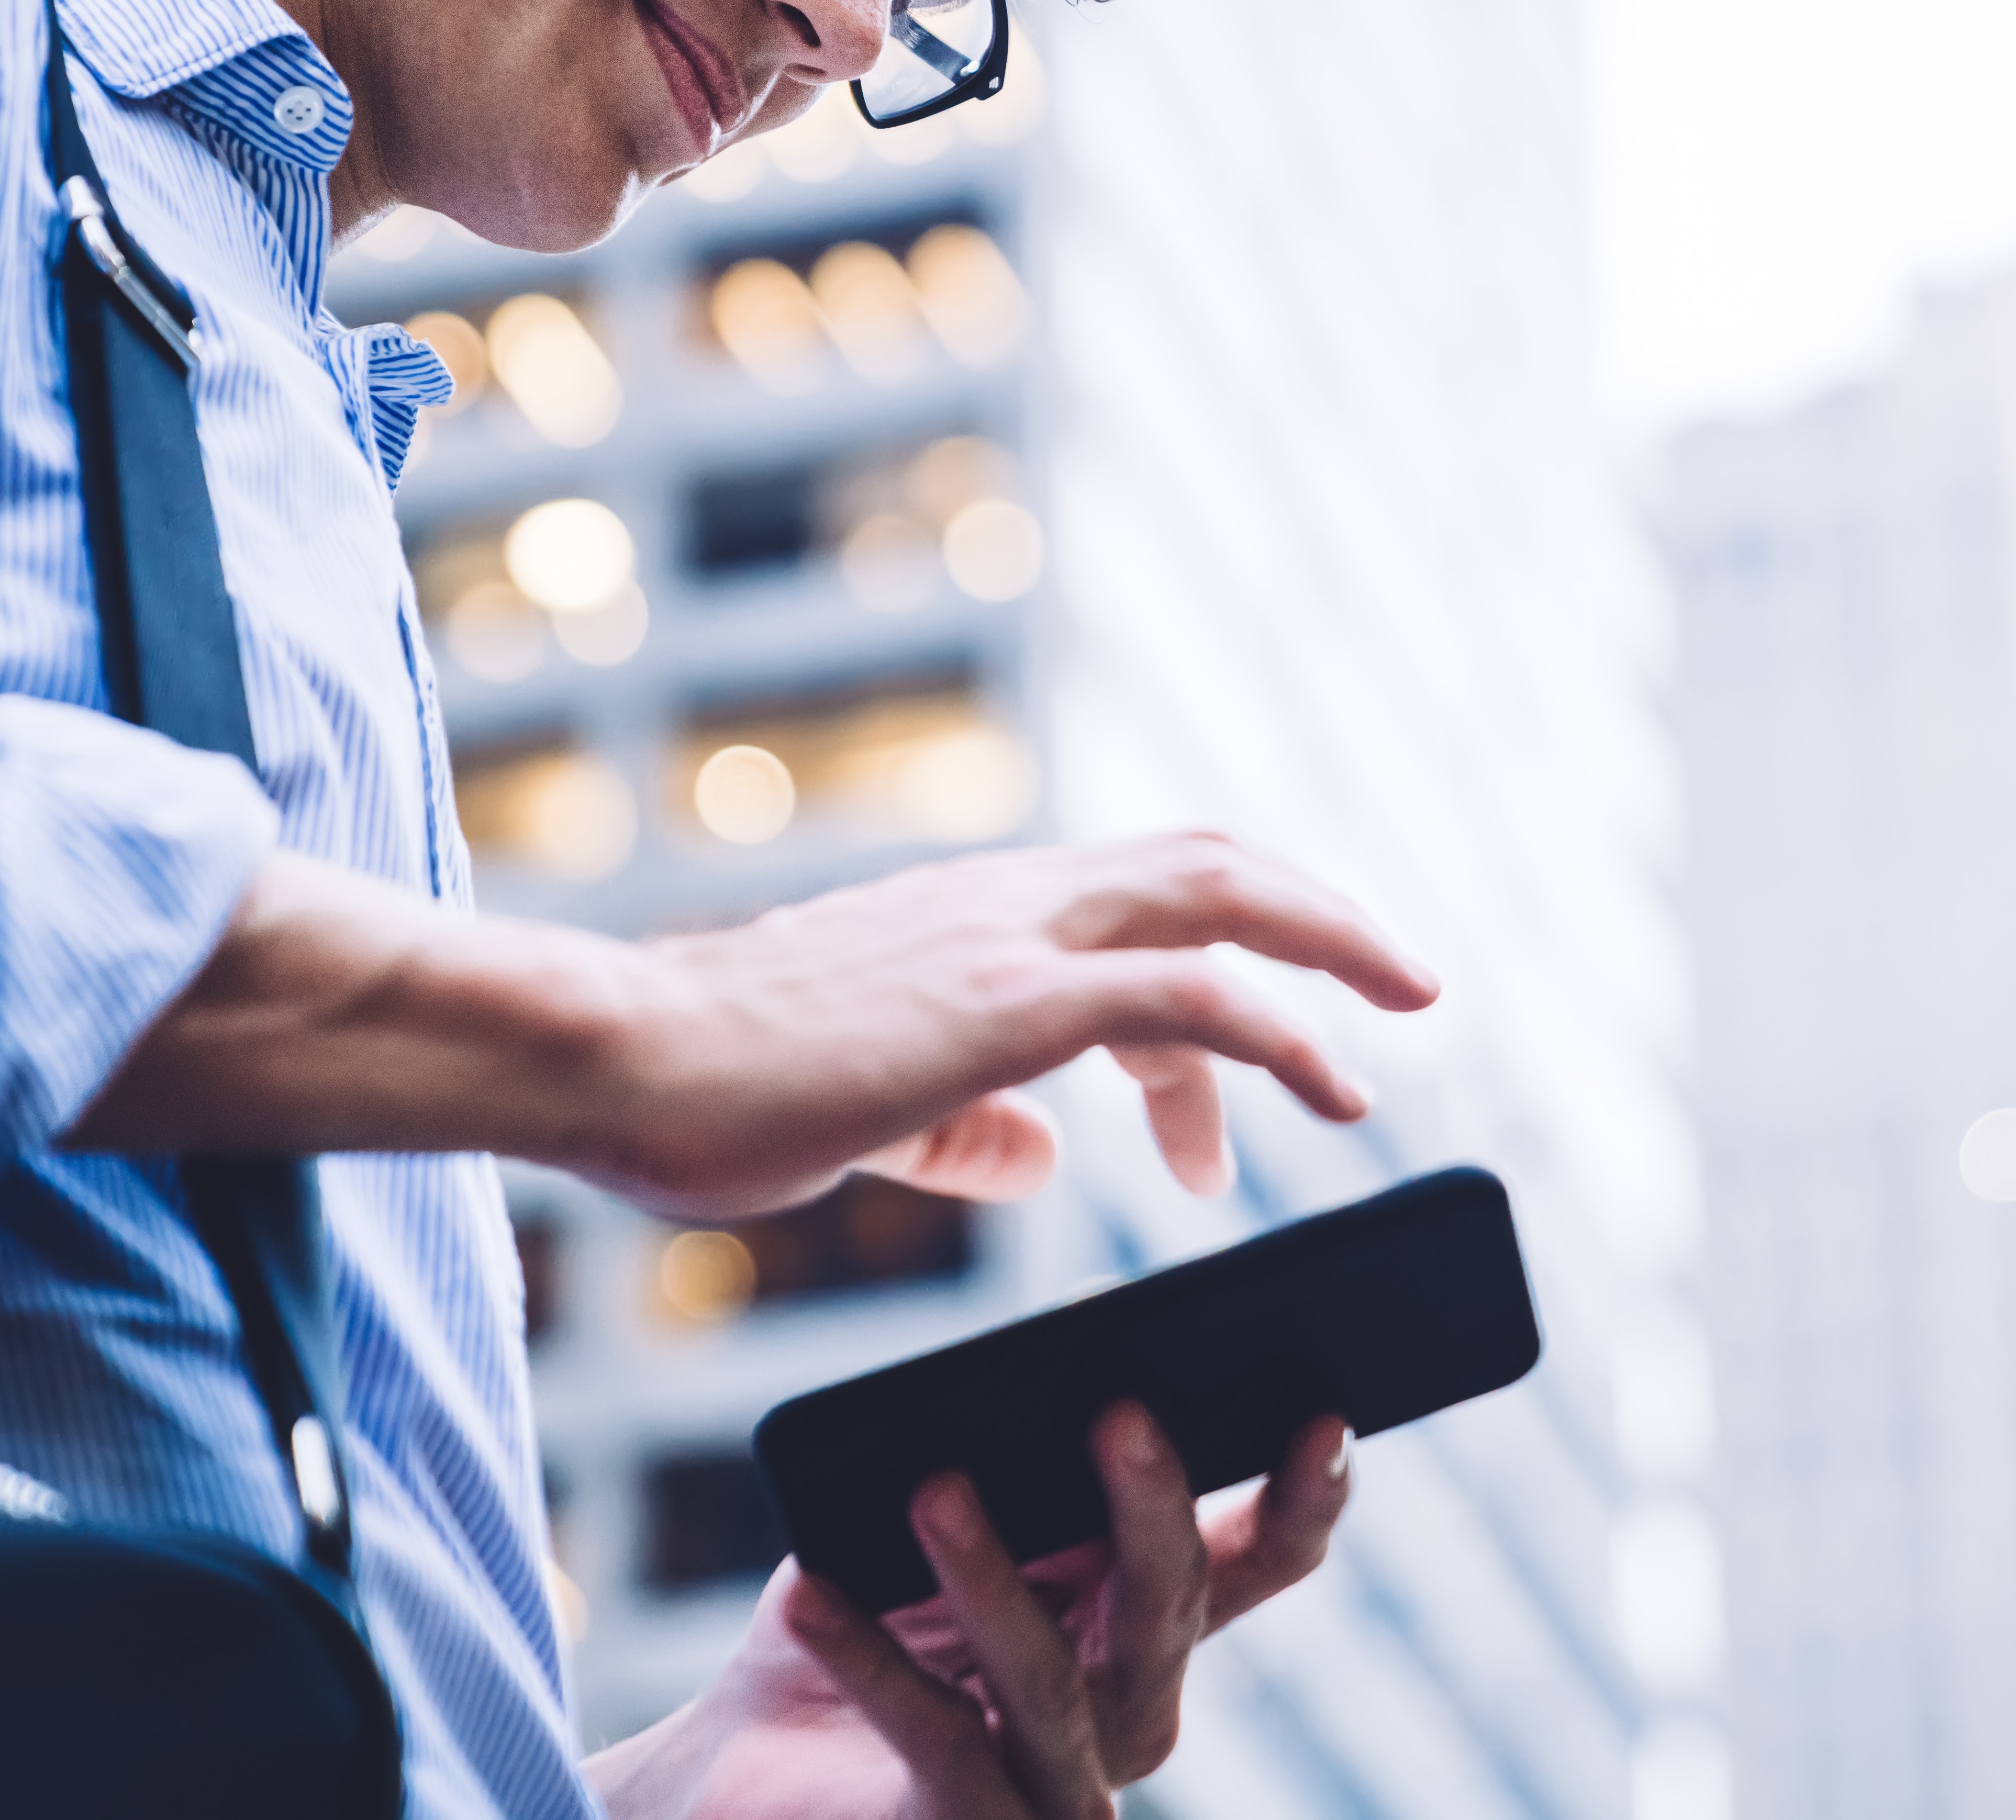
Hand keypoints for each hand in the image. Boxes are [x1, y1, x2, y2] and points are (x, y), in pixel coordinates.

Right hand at [70, 830, 1431, 1214]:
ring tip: (1403, 1026)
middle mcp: (1000, 901)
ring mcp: (1004, 938)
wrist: (611, 1060)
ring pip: (1218, 894)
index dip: (1218, 979)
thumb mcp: (856, 1112)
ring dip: (1332, 948)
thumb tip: (1028, 1155)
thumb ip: (954, 1127)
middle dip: (1318, 912)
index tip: (1250, 1087)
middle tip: (1404, 984)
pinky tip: (1331, 1091)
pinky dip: (1280, 1032)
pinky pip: (1188, 992)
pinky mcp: (1003, 1000)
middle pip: (1205, 859)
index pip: (1132, 906)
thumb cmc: (701, 1091)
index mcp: (966, 918)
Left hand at [589, 1406, 1353, 1819]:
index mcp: (1151, 1621)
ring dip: (991, 1577)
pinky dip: (870, 1659)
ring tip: (934, 1490)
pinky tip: (814, 1591)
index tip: (1325, 1413)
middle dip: (1148, 1506)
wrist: (757, 1763)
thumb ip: (1018, 1460)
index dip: (1303, 1497)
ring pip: (1050, 1679)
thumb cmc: (872, 1614)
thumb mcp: (952, 1519)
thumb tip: (1068, 1342)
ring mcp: (1062, 1789)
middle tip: (1117, 1409)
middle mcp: (1133, 1711)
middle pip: (1167, 1605)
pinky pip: (936, 1740)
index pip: (1259, 1558)